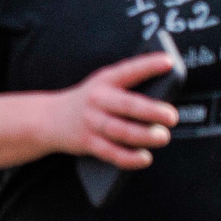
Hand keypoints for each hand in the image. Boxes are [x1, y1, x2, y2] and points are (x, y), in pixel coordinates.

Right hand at [47, 52, 179, 169]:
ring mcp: (91, 122)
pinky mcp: (87, 142)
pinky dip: (130, 158)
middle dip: (152, 111)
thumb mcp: (103, 86)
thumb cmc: (90, 102)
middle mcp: (97, 99)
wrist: (49, 118)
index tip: (168, 62)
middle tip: (171, 117)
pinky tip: (145, 158)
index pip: (129, 70)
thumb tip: (163, 107)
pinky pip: (111, 153)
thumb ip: (128, 90)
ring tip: (163, 137)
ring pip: (122, 131)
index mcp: (105, 80)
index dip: (148, 66)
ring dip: (145, 136)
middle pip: (127, 105)